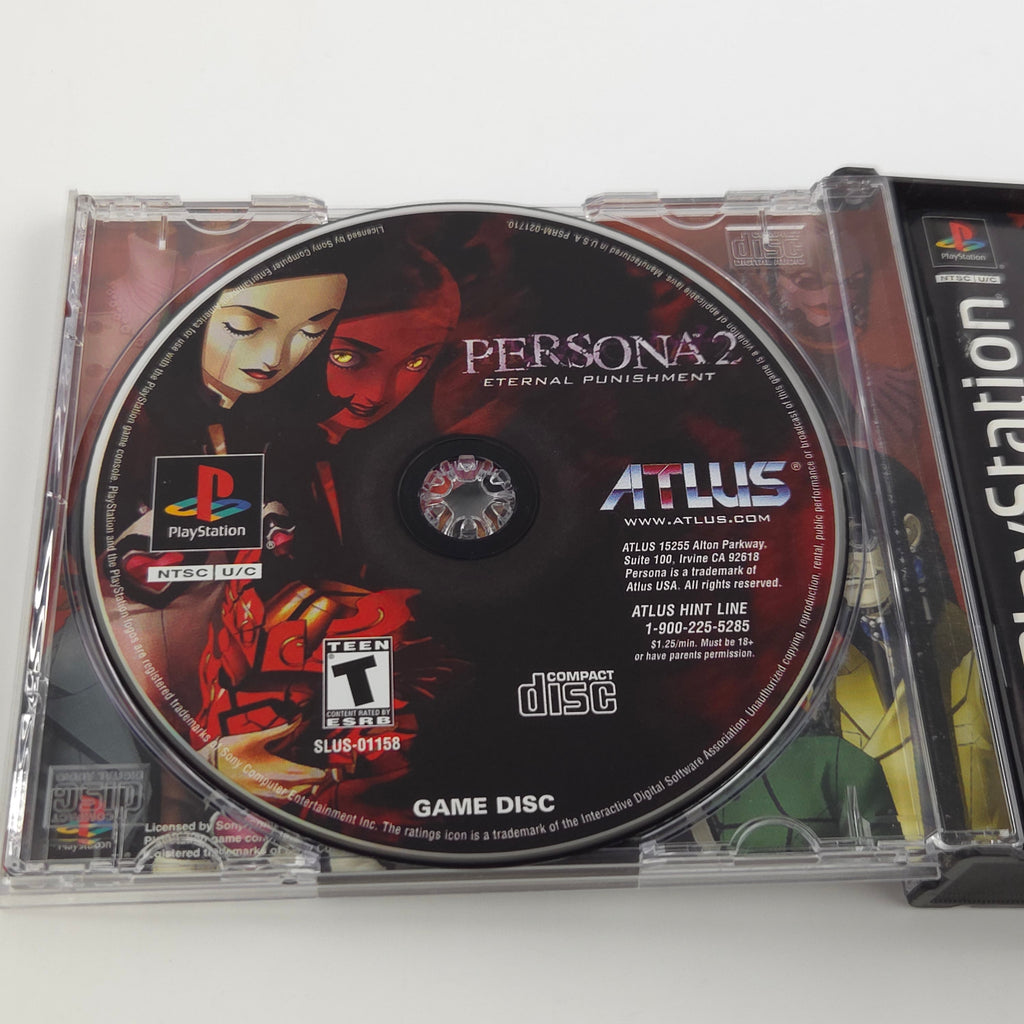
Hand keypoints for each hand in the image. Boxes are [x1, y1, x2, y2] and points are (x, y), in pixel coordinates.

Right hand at [203, 719, 326, 805]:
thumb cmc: (226, 754)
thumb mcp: (256, 738)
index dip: (322, 772)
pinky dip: (288, 795)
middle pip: (307, 789)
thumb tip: (298, 720)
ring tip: (304, 777)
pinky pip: (281, 804)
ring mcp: (267, 800)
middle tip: (319, 770)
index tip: (328, 766)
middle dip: (314, 780)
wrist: (203, 771)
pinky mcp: (259, 805)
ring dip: (302, 788)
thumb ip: (281, 730)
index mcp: (279, 772)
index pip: (311, 776)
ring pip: (295, 798)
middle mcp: (276, 789)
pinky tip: (286, 785)